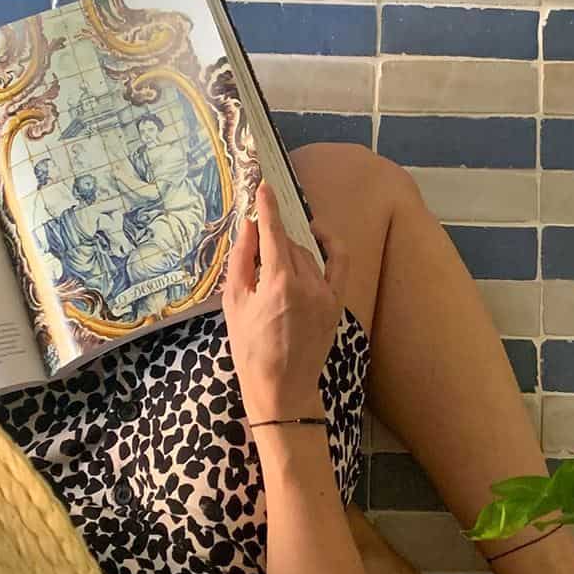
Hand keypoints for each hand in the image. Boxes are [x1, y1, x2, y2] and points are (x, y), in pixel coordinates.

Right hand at [222, 182, 349, 423]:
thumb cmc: (250, 349)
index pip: (273, 234)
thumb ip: (241, 261)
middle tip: (254, 254)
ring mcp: (325, 293)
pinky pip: (339, 263)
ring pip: (307, 255)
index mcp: (278, 284)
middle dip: (270, 244)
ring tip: (271, 271)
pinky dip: (331, 245)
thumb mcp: (234, 303)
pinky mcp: (336, 302)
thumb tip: (248, 227)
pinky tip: (319, 236)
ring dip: (290, 252)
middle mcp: (306, 284)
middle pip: (288, 246)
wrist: (282, 386)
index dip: (268, 208)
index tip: (263, 187)